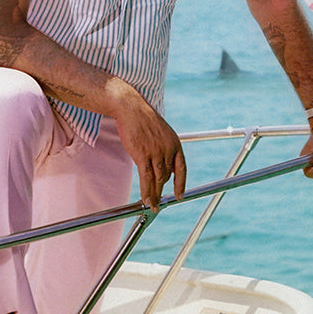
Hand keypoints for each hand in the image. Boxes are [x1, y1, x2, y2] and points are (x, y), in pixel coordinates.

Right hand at [112, 96, 186, 212]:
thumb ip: (164, 150)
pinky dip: (146, 190)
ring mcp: (156, 152)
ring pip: (157, 179)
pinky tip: (145, 199)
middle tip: (159, 203)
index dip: (181, 184)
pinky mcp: (142, 155)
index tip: (179, 195)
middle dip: (162, 191)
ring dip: (154, 194)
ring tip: (152, 205)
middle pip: (167, 176)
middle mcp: (168, 149)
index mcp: (175, 143)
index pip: (182, 169)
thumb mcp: (161, 133)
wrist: (130, 108)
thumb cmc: (143, 120)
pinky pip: (145, 178)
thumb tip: (163, 167)